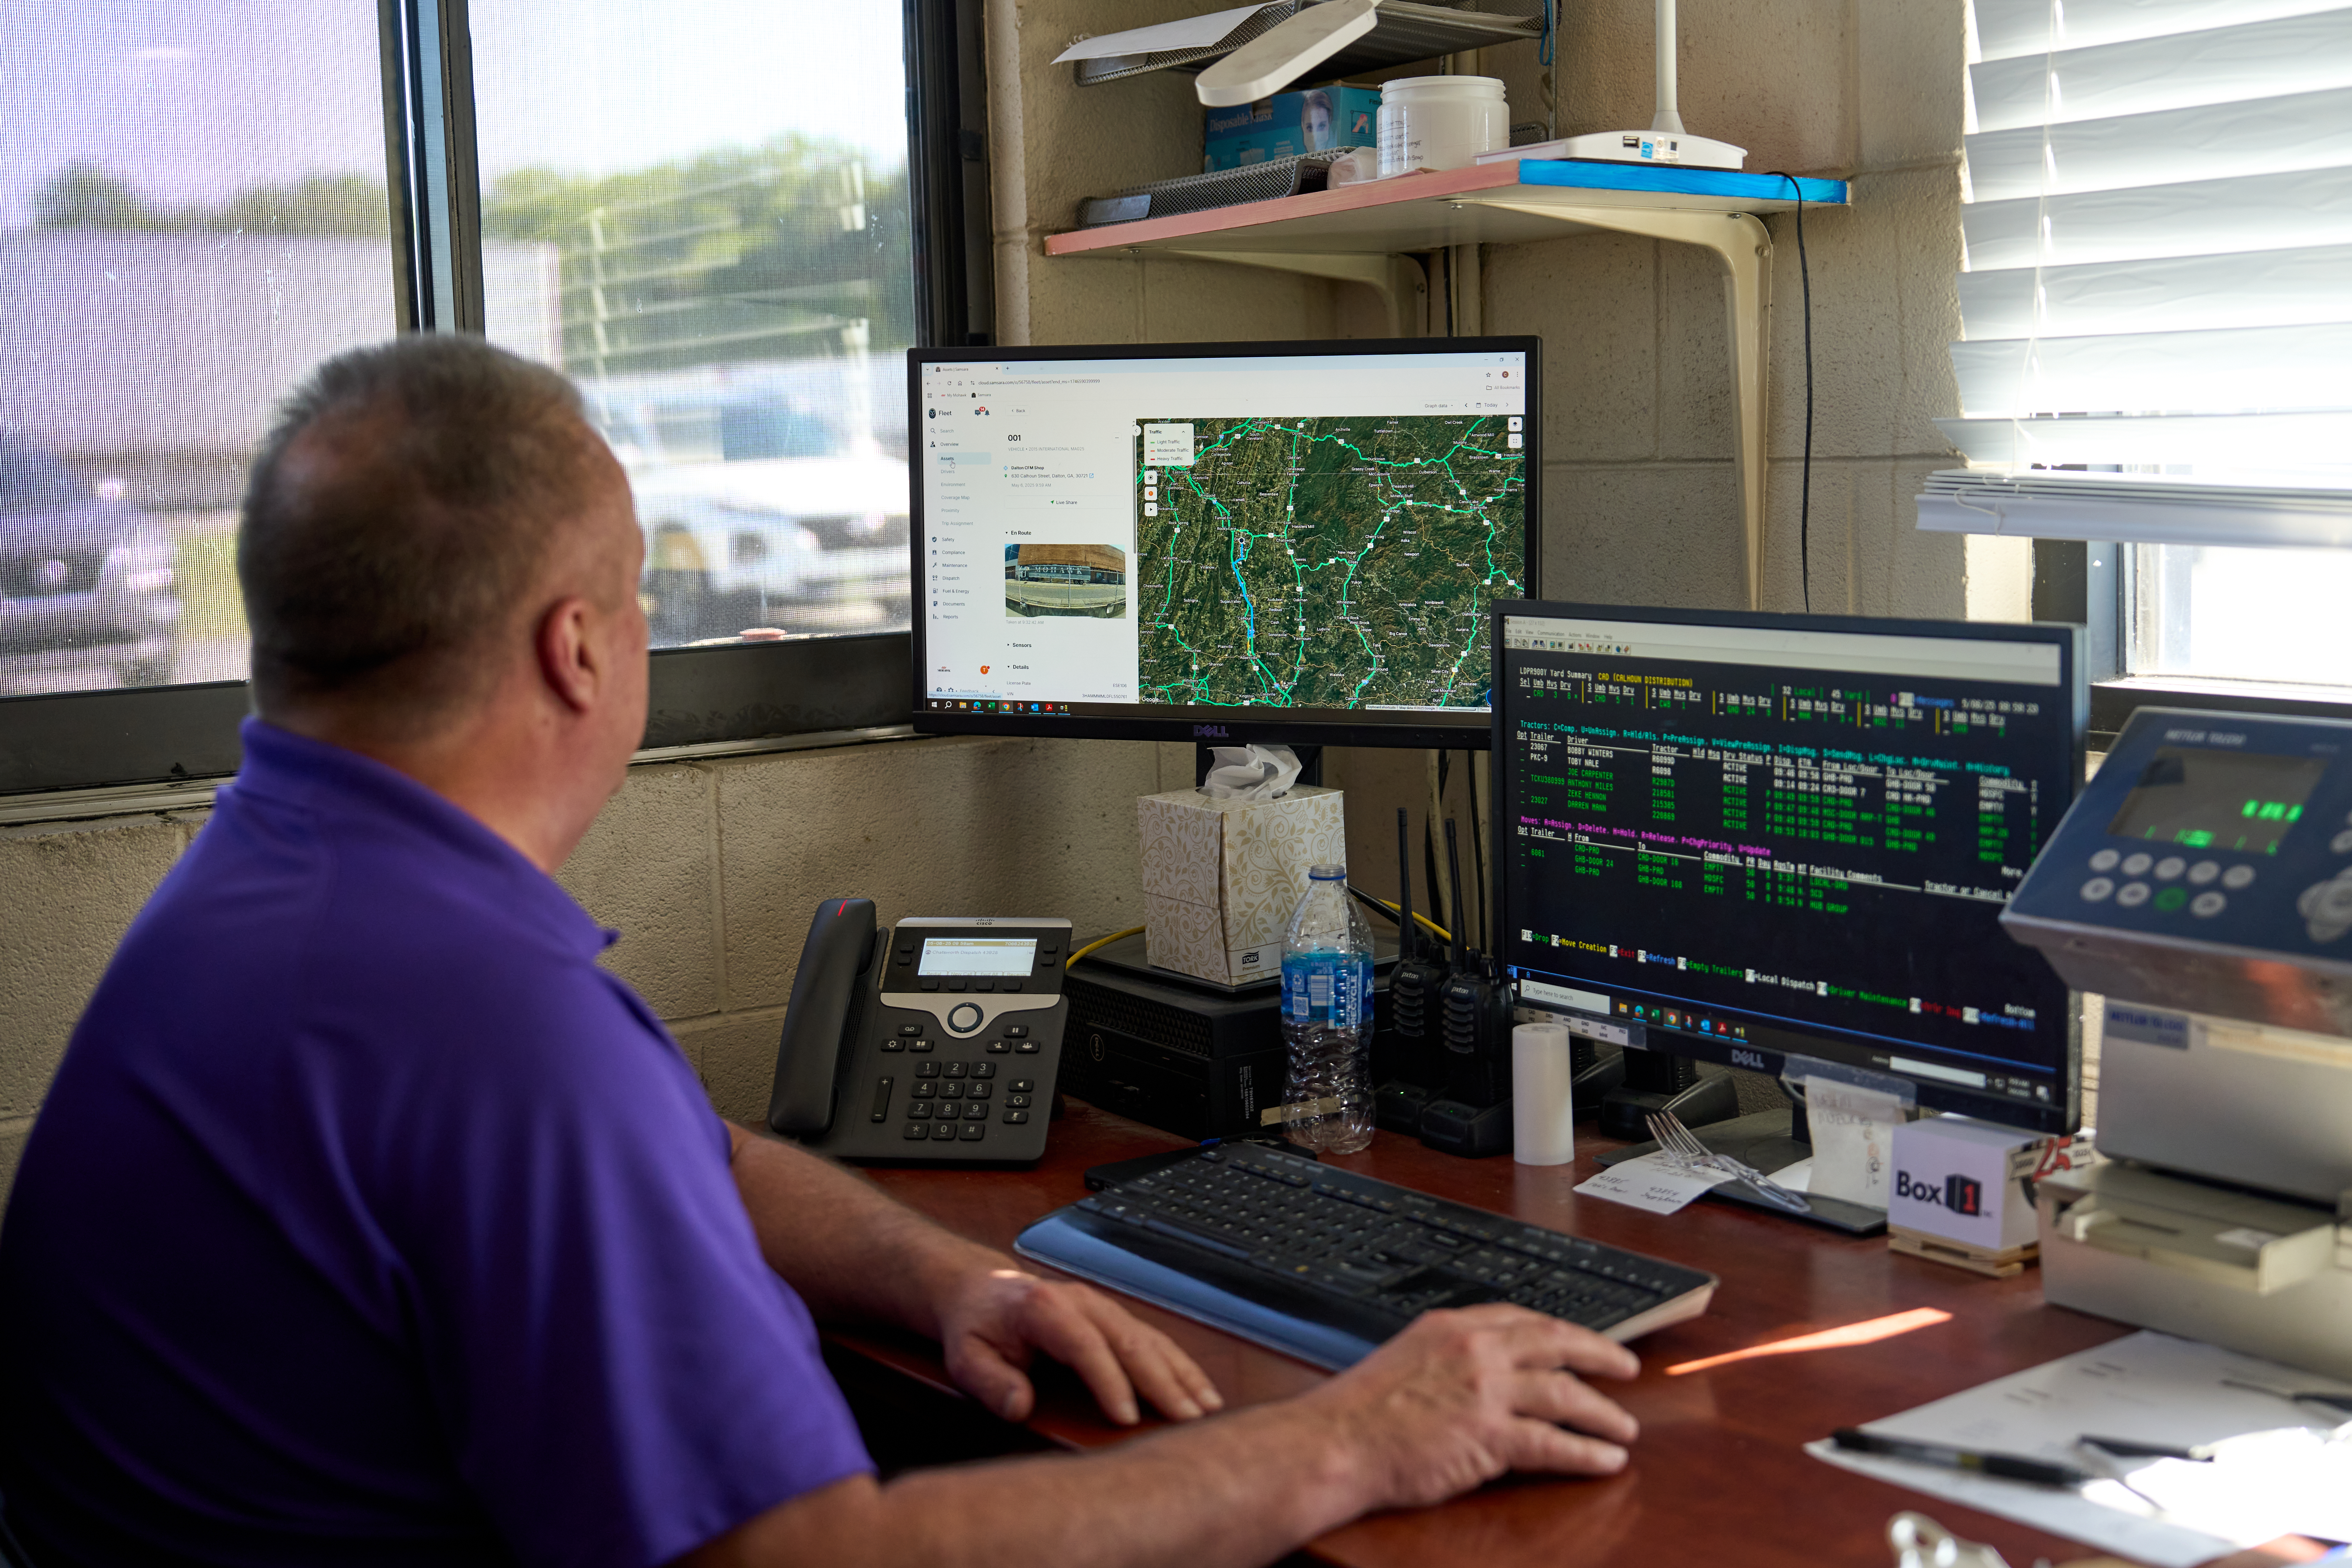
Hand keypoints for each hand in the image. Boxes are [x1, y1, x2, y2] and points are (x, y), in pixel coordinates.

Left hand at [934, 1266, 1225, 1427]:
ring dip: (1182, 1374)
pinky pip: (1153, 1340)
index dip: (1108, 1381)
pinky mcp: (1115, 1318)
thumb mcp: (965, 1357)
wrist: (980, 1290)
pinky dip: (1179, 1366)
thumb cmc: (975, 1327)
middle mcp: (1082, 1302)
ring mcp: (1103, 1307)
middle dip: (1162, 1383)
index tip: (1125, 1418)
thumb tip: (1020, 1406)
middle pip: (1130, 1342)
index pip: (1085, 1346)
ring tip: (1208, 1409)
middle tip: (1187, 1422)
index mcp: (1045, 1308)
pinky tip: (1199, 1390)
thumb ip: (989, 1383)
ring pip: (1150, 1340)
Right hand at [1302, 1304, 1641, 1509]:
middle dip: (1600, 1354)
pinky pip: (1553, 1443)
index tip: (1579, 1341)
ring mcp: (1485, 1392)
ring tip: (1624, 1428)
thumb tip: (1477, 1372)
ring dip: (1602, 1412)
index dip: (1558, 1330)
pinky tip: (1606, 1461)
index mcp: (1451, 1327)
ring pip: (1565, 1394)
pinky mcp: (1490, 1436)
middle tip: (1626, 1367)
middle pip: (1555, 1342)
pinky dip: (1586, 1453)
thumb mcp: (1405, 1359)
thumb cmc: (1360, 1411)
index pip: (1521, 1318)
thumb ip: (1446, 1358)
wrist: (1338, 1441)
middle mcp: (1474, 1351)